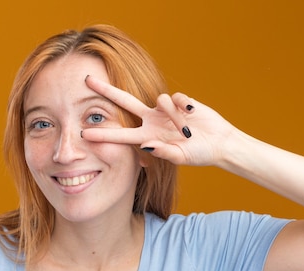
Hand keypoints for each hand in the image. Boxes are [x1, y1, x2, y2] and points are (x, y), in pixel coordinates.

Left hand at [81, 75, 235, 166]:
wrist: (219, 143)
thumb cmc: (199, 154)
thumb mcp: (181, 157)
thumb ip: (164, 152)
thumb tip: (146, 146)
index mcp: (148, 137)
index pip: (121, 135)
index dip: (103, 135)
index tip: (84, 134)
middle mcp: (152, 121)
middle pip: (124, 101)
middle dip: (106, 91)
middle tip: (87, 80)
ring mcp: (165, 110)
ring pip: (160, 100)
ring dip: (174, 115)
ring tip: (188, 130)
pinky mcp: (180, 101)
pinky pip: (177, 98)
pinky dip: (184, 107)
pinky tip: (192, 114)